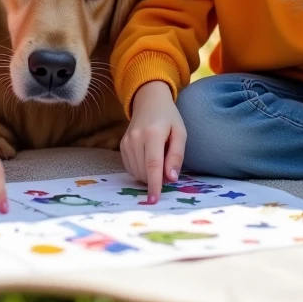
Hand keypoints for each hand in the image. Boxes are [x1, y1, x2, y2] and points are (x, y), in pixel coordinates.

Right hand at [121, 81, 186, 203]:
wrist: (149, 101)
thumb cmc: (168, 117)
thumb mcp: (180, 133)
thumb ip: (176, 156)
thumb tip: (171, 179)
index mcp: (152, 134)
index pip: (152, 165)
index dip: (155, 184)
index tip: (155, 200)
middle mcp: (135, 138)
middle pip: (144, 171)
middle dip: (157, 179)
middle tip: (168, 168)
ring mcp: (126, 142)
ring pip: (137, 172)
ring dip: (149, 175)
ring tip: (159, 159)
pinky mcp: (122, 146)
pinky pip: (131, 168)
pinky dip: (141, 171)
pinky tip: (148, 160)